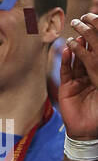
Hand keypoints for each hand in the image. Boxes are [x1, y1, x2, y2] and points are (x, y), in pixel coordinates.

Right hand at [59, 19, 97, 138]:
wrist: (87, 133)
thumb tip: (96, 60)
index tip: (97, 31)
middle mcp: (89, 78)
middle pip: (88, 56)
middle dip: (87, 42)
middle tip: (85, 27)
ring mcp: (77, 81)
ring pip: (77, 61)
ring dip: (77, 48)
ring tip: (77, 36)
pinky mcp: (66, 87)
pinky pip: (66, 71)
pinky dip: (67, 60)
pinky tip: (68, 50)